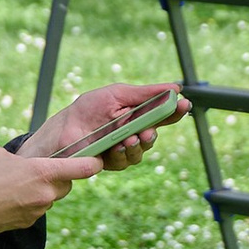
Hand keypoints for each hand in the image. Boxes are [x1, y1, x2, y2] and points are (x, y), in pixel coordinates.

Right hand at [0, 145, 93, 241]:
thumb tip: (28, 160)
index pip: (82, 168)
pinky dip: (31, 204)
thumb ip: (23, 157)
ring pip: (51, 198)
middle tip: (43, 171)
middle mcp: (45, 193)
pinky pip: (37, 210)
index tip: (96, 160)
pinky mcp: (28, 222)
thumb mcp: (3, 155)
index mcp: (43, 172)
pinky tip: (12, 199)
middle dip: (60, 178)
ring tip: (19, 185)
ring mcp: (38, 211)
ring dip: (43, 192)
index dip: (93, 163)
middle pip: (67, 185)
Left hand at [31, 79, 175, 170]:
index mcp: (136, 112)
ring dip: (139, 144)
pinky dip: (123, 153)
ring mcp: (124, 147)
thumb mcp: (117, 94)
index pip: (162, 112)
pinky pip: (127, 160)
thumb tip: (174, 87)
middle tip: (149, 130)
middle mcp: (133, 130)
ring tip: (129, 139)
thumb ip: (145, 93)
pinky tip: (116, 147)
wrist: (63, 129)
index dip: (175, 110)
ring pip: (143, 149)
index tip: (185, 105)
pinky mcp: (113, 161)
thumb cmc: (88, 109)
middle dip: (155, 131)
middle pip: (156, 133)